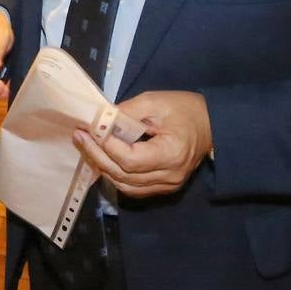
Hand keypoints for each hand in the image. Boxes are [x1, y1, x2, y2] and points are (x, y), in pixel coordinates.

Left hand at [73, 90, 212, 197]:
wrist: (211, 125)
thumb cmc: (185, 109)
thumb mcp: (155, 102)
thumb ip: (127, 111)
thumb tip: (100, 119)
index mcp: (171, 154)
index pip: (130, 159)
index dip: (107, 146)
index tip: (89, 130)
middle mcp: (169, 176)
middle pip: (124, 175)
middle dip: (98, 155)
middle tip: (79, 137)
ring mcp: (167, 185)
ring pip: (125, 185)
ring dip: (104, 167)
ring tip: (87, 146)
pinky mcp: (163, 187)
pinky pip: (133, 187)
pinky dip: (116, 174)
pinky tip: (104, 157)